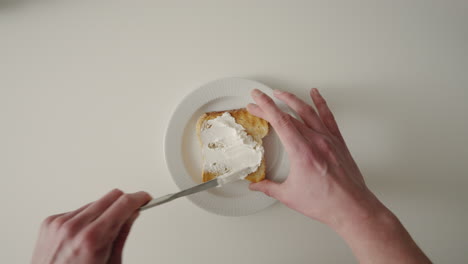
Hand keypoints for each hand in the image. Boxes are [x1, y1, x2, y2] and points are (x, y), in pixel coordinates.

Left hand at [32, 189, 150, 263]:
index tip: (145, 198)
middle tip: (130, 212)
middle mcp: (74, 227)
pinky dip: (85, 219)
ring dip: (103, 212)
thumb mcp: (111, 263)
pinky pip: (77, 211)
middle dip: (123, 203)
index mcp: (92, 238)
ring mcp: (59, 223)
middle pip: (110, 197)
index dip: (139, 198)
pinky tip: (84, 234)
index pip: (123, 204)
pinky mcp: (50, 222)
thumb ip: (122, 234)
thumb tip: (132, 214)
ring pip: (94, 202)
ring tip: (101, 233)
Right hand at [248, 89, 430, 262]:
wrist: (351, 207)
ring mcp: (328, 139)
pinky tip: (315, 94)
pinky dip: (321, 103)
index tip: (256, 98)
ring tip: (281, 93)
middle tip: (259, 101)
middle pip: (289, 115)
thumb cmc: (326, 202)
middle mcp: (315, 141)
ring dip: (292, 99)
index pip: (279, 121)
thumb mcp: (290, 195)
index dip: (265, 106)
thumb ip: (269, 188)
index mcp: (301, 151)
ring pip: (308, 111)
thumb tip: (256, 186)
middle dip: (271, 105)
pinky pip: (328, 117)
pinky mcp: (338, 142)